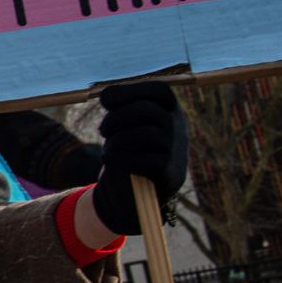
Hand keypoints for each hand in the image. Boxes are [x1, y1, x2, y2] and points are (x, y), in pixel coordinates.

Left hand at [89, 83, 188, 235]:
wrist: (129, 192)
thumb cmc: (124, 151)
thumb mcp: (121, 125)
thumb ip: (118, 106)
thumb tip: (106, 95)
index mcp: (170, 111)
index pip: (160, 90)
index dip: (130, 90)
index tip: (104, 100)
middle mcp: (178, 128)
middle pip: (147, 110)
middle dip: (116, 117)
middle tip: (102, 130)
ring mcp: (177, 151)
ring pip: (146, 134)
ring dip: (117, 140)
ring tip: (108, 148)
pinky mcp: (170, 174)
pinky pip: (145, 160)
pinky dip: (119, 158)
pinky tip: (108, 159)